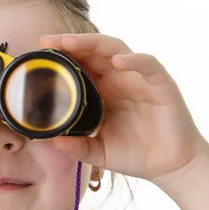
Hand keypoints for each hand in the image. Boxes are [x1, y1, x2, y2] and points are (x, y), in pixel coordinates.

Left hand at [40, 33, 208, 183]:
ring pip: (116, 50)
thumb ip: (76, 147)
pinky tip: (118, 61)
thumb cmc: (135, 155)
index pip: (81, 65)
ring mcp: (139, 80)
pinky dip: (133, 60)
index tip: (39, 52)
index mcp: (103, 92)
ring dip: (94, 44)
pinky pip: (147, 65)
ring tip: (71, 42)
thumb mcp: (98, 153)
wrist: (169, 167)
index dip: (62, 56)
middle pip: (94, 52)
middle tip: (48, 42)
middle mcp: (119, 80)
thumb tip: (51, 141)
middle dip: (71, 43)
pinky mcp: (161, 85)